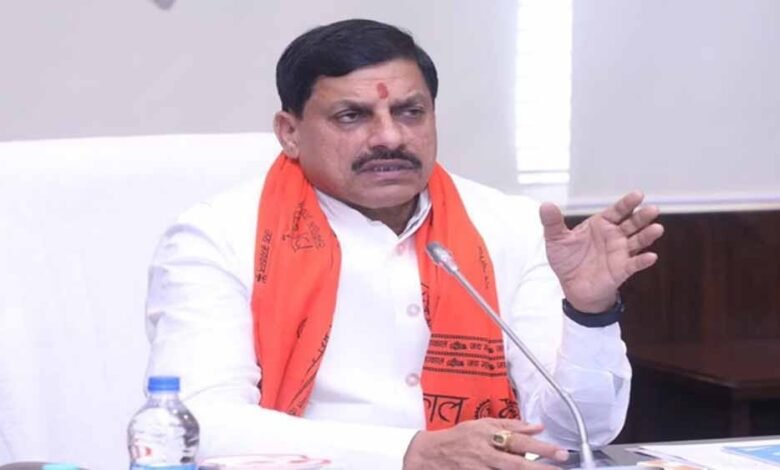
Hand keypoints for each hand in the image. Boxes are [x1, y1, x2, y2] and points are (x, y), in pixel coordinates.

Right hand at [403, 418, 568, 469]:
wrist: (429, 454)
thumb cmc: (458, 437)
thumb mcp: (482, 424)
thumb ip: (510, 425)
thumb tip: (537, 427)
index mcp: (487, 435)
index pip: (518, 441)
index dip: (540, 447)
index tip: (560, 452)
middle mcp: (484, 454)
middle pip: (516, 464)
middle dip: (540, 467)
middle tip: (560, 467)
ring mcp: (478, 469)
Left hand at [539, 191, 663, 311]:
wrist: (572, 287)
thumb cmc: (568, 260)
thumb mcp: (556, 240)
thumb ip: (552, 223)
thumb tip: (545, 205)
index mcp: (600, 225)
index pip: (617, 211)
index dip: (627, 203)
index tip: (638, 195)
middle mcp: (614, 236)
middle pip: (632, 223)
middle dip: (642, 216)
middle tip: (653, 209)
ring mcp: (620, 253)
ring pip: (637, 242)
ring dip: (647, 236)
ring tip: (657, 229)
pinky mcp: (621, 270)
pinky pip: (634, 264)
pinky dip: (642, 261)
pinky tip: (650, 256)